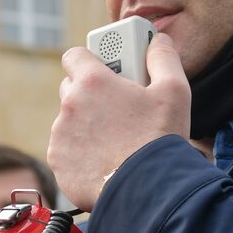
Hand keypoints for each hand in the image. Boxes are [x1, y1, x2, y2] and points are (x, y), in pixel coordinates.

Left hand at [48, 34, 189, 209]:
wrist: (146, 190)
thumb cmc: (160, 139)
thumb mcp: (175, 91)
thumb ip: (163, 58)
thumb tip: (158, 41)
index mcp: (92, 82)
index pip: (74, 56)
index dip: (88, 60)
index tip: (103, 70)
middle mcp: (69, 105)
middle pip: (70, 88)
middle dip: (89, 94)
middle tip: (117, 107)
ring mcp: (60, 136)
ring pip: (69, 122)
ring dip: (86, 126)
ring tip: (115, 141)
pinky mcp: (58, 163)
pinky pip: (66, 151)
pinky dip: (80, 154)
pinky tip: (105, 162)